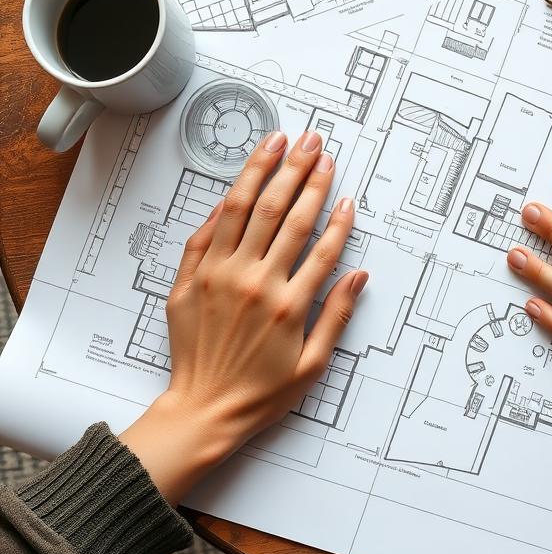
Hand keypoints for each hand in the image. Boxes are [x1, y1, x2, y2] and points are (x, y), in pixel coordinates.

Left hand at [121, 130, 368, 502]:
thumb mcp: (313, 365)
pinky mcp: (191, 281)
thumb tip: (358, 277)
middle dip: (304, 174)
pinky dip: (224, 205)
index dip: (337, 215)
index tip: (346, 190)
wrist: (203, 411)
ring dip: (264, 172)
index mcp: (288, 305)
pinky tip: (240, 182)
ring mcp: (219, 278)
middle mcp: (253, 284)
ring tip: (279, 142)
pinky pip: (207, 232)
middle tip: (317, 144)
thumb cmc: (260, 393)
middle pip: (284, 215)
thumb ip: (336, 316)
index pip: (320, 246)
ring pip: (244, 211)